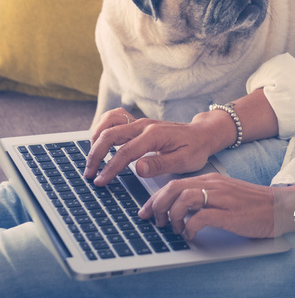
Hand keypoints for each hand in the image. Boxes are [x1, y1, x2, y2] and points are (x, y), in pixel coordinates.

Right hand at [84, 107, 217, 184]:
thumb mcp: (183, 161)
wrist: (202, 134)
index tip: (99, 181)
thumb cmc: (194, 149)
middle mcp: (144, 124)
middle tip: (89, 173)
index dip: (110, 168)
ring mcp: (140, 121)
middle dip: (95, 154)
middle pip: (111, 134)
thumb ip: (160, 165)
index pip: (125, 152)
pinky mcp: (138, 122)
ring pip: (109, 121)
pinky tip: (99, 139)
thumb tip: (137, 168)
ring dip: (96, 138)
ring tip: (91, 157)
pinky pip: (115, 116)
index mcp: (154, 135)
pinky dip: (103, 126)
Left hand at [138, 173, 275, 239]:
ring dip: (172, 217)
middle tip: (153, 221)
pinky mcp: (229, 214)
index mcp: (210, 179)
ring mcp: (221, 198)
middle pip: (174, 188)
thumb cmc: (251, 204)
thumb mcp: (224, 194)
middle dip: (156, 206)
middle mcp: (213, 184)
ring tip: (175, 229)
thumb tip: (179, 208)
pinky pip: (201, 217)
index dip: (155, 198)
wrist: (279, 206)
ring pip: (184, 200)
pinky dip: (190, 228)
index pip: (174, 183)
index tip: (144, 211)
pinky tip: (191, 236)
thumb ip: (204, 196)